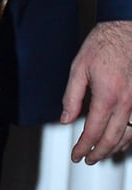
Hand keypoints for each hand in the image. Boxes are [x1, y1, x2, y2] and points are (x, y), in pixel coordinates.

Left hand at [61, 20, 131, 163]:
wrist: (125, 32)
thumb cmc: (102, 46)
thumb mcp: (78, 69)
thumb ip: (71, 97)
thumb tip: (66, 119)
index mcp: (107, 97)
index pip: (93, 131)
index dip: (82, 147)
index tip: (75, 154)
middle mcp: (126, 103)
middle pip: (112, 139)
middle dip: (98, 153)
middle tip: (86, 159)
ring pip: (129, 136)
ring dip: (114, 149)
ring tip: (100, 153)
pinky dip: (129, 138)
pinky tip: (120, 140)